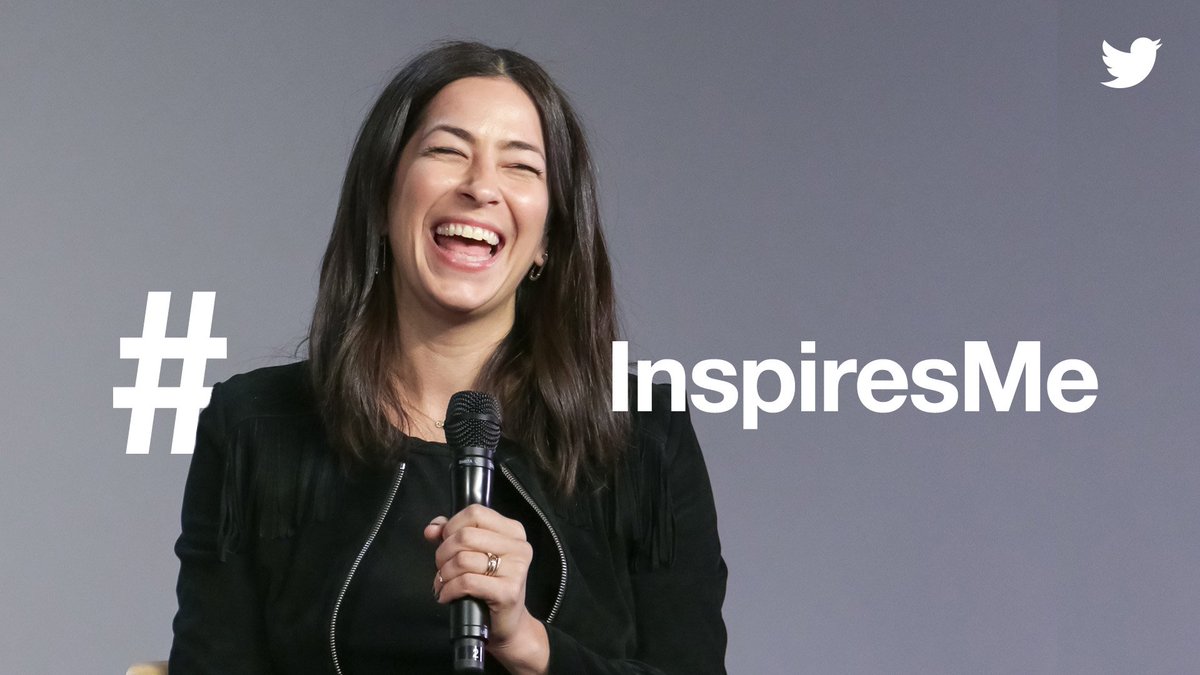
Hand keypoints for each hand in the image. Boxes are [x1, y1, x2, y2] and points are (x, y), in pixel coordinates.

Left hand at [425, 504, 548, 674]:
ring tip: (443, 583)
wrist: (507, 623)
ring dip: (443, 574)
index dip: (452, 525)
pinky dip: (448, 589)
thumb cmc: (490, 586)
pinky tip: (447, 595)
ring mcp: (516, 569)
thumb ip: (452, 535)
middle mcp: (519, 547)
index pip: (475, 512)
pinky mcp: (507, 592)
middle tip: (442, 567)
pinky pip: (466, 582)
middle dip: (443, 553)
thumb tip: (432, 529)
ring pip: (462, 559)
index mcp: (513, 531)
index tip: (445, 541)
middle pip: (465, 535)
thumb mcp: (474, 554)